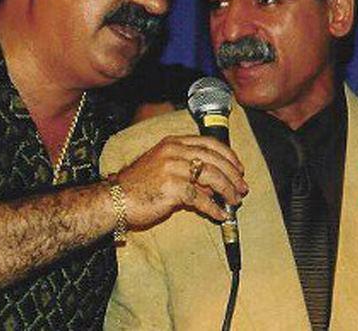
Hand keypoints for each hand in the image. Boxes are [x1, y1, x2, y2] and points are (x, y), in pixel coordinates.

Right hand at [117, 136, 247, 227]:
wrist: (115, 199)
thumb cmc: (138, 185)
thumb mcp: (164, 167)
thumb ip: (188, 171)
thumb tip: (213, 184)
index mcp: (173, 143)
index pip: (209, 143)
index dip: (228, 155)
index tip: (239, 168)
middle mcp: (174, 151)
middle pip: (214, 159)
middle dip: (232, 174)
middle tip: (242, 188)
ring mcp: (172, 168)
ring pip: (211, 176)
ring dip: (227, 190)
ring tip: (234, 201)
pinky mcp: (171, 188)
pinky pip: (200, 198)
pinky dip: (214, 207)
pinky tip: (220, 214)